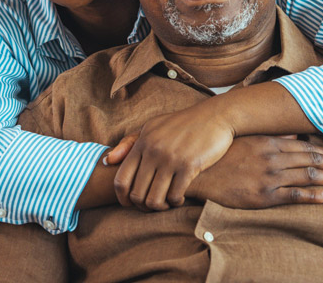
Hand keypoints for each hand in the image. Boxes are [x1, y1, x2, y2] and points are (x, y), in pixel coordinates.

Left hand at [113, 101, 234, 210]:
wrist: (215, 116)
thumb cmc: (182, 123)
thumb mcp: (153, 126)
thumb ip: (129, 143)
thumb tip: (107, 161)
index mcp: (143, 142)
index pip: (121, 180)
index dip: (122, 199)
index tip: (131, 204)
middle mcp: (154, 151)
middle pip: (137, 194)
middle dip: (143, 205)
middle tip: (153, 204)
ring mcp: (171, 159)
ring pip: (154, 200)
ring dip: (160, 207)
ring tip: (166, 202)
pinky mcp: (190, 166)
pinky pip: (175, 196)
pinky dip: (176, 202)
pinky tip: (180, 196)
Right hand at [187, 135, 322, 207]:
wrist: (201, 172)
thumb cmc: (223, 154)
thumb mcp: (247, 139)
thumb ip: (271, 136)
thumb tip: (292, 134)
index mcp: (270, 142)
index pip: (307, 148)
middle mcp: (274, 158)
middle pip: (313, 161)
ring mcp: (270, 177)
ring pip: (309, 177)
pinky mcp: (264, 196)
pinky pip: (295, 195)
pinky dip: (314, 196)